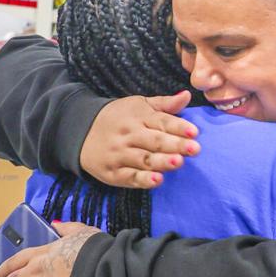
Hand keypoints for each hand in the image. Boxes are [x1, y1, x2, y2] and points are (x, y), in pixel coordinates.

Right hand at [80, 92, 200, 188]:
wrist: (81, 131)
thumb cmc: (119, 118)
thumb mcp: (139, 105)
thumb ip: (165, 104)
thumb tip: (187, 95)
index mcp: (138, 117)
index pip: (161, 121)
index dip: (178, 126)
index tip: (194, 132)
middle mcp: (129, 135)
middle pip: (155, 141)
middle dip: (175, 145)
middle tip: (195, 148)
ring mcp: (120, 155)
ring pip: (144, 159)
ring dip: (162, 161)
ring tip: (179, 162)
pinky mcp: (113, 173)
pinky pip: (130, 177)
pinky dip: (144, 179)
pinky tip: (157, 180)